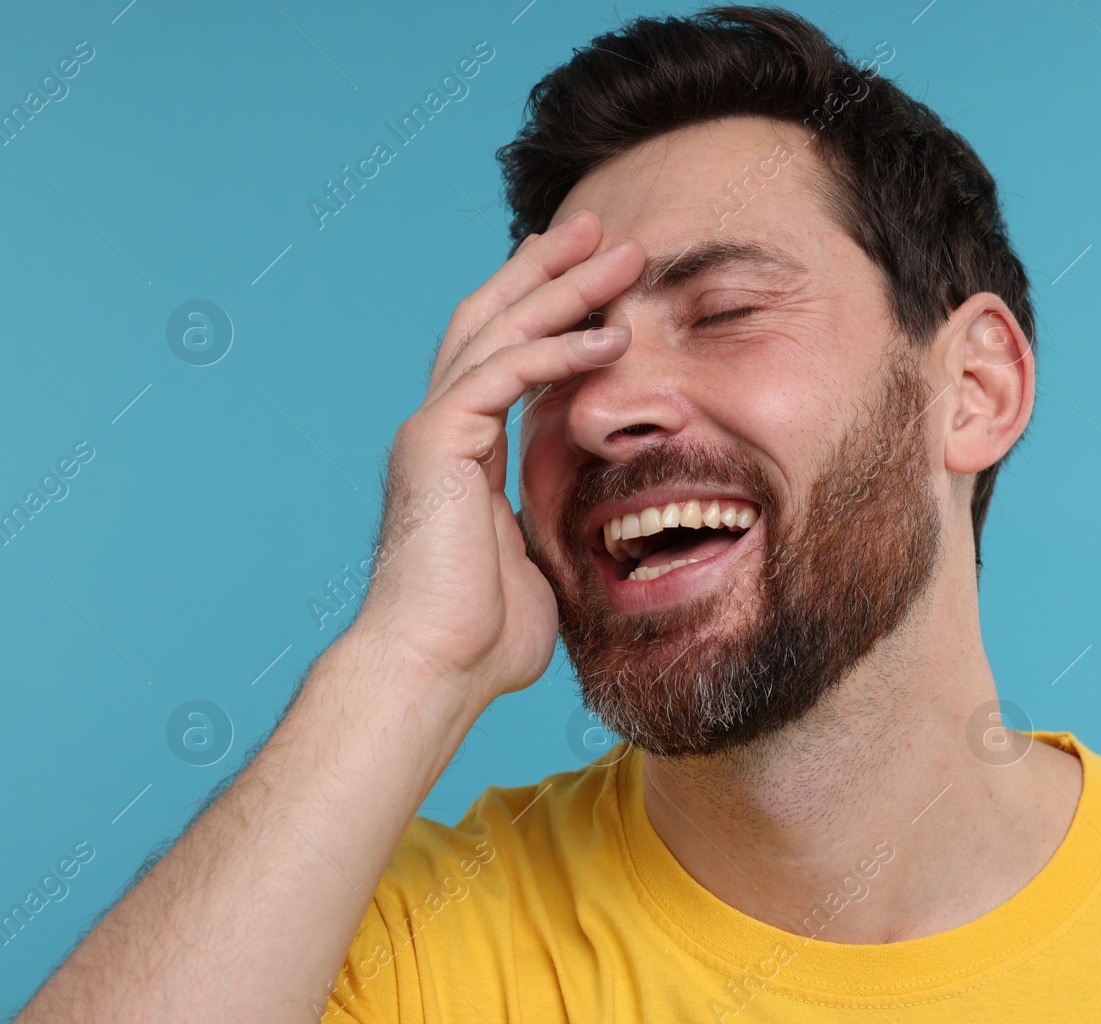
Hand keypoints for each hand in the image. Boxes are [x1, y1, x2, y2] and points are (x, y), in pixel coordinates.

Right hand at [353, 209, 643, 708]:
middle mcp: (441, 426)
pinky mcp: (437, 443)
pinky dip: (557, 351)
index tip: (589, 274)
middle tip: (599, 228)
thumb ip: (552, 523)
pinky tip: (609, 337)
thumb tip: (589, 529)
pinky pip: (504, 375)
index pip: (501, 355)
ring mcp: (433, 430)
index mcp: (463, 450)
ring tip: (619, 252)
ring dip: (563, 288)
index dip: (542, 308)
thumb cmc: (482, 638)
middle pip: (493, 319)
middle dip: (548, 268)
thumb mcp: (536, 562)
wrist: (434, 669)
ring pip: (500, 331)